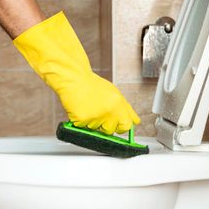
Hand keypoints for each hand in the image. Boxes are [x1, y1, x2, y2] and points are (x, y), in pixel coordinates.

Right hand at [13, 11, 139, 133]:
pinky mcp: (82, 120)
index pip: (127, 126)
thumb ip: (126, 109)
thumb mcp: (114, 93)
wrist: (73, 78)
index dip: (121, 126)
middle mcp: (109, 111)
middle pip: (110, 131)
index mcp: (119, 104)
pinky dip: (80, 122)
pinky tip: (81, 108)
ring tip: (88, 107)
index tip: (117, 126)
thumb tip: (135, 122)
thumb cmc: (91, 85)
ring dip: (91, 123)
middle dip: (104, 126)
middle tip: (98, 111)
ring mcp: (96, 116)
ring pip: (95, 130)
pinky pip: (83, 128)